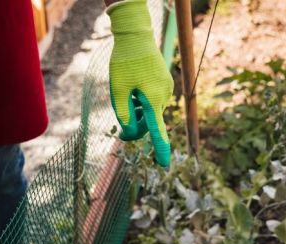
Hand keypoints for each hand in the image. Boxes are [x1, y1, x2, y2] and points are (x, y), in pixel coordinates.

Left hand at [107, 0, 173, 167]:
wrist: (136, 36)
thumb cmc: (124, 63)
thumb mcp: (117, 90)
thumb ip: (123, 114)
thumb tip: (129, 133)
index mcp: (152, 99)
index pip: (156, 130)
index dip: (159, 148)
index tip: (164, 164)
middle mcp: (164, 96)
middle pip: (149, 122)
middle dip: (135, 124)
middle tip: (119, 119)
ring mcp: (167, 89)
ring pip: (150, 112)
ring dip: (137, 111)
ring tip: (127, 92)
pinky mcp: (166, 84)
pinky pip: (153, 101)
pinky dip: (142, 101)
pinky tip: (135, 87)